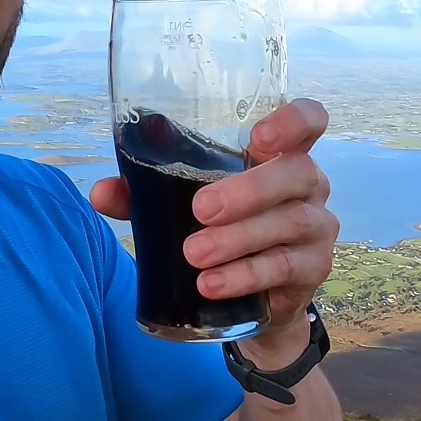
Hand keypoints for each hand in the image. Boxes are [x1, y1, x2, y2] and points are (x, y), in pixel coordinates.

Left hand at [91, 99, 338, 359]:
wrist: (254, 300)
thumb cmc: (221, 230)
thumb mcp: (182, 206)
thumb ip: (144, 194)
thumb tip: (103, 192)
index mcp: (280, 155)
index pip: (309, 120)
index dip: (293, 121)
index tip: (259, 137)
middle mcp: (309, 184)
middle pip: (296, 172)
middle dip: (248, 190)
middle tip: (199, 210)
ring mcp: (318, 226)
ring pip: (289, 222)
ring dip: (238, 239)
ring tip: (193, 255)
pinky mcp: (314, 268)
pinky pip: (285, 267)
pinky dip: (245, 275)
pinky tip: (211, 285)